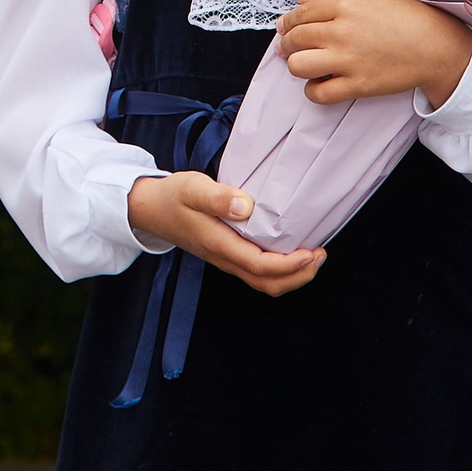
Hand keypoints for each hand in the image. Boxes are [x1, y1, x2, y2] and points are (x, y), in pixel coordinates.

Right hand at [125, 171, 326, 296]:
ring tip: (313, 256)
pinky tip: (291, 252)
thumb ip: (217, 197)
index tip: (311, 251)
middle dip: (299, 276)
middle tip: (321, 254)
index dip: (290, 264)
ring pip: (264, 282)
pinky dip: (281, 270)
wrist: (150, 209)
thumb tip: (245, 207)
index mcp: (219, 244)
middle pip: (267, 283)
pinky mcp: (228, 256)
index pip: (260, 265)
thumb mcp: (192, 188)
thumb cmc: (173, 196)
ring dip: (292, 276)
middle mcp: (225, 259)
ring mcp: (226, 261)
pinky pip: (258, 273)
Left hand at [275, 0, 471, 106]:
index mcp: (345, 5)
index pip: (301, 12)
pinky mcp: (357, 85)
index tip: (285, 27)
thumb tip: (302, 0)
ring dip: (297, 65)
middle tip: (290, 47)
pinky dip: (314, 90)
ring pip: (298, 65)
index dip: (289, 21)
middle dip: (288, 43)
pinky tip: (321, 82)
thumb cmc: (406, 17)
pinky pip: (318, 93)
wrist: (435, 47)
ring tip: (306, 63)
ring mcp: (348, 60)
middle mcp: (342, 31)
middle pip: (295, 38)